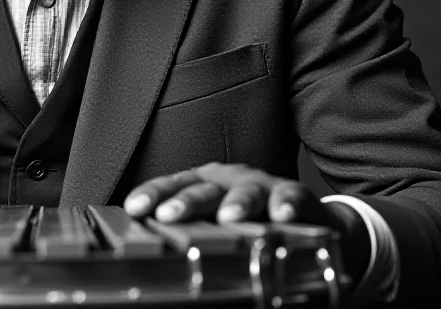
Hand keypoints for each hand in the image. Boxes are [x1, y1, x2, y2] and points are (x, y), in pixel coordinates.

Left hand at [124, 163, 369, 282]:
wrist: (307, 222)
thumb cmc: (249, 224)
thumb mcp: (215, 224)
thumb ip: (191, 234)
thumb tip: (153, 259)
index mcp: (203, 185)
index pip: (172, 186)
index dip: (152, 194)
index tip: (133, 208)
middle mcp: (228, 180)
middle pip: (202, 188)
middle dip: (185, 201)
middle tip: (167, 215)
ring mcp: (260, 185)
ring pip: (245, 190)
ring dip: (237, 202)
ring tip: (228, 217)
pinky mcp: (294, 194)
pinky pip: (290, 195)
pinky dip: (285, 204)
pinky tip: (281, 216)